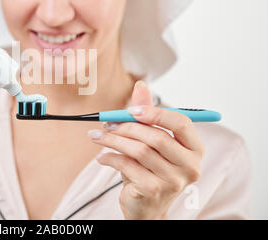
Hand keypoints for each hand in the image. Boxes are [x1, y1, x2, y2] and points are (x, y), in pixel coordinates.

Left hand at [88, 81, 204, 218]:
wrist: (146, 207)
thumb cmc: (150, 169)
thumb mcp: (150, 140)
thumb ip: (147, 113)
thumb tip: (141, 85)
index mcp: (194, 149)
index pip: (181, 123)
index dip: (155, 113)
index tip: (131, 109)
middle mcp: (190, 166)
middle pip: (157, 137)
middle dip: (127, 126)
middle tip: (106, 123)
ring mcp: (174, 181)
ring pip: (139, 150)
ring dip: (113, 140)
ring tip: (97, 136)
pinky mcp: (153, 191)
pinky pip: (127, 166)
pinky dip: (109, 157)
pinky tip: (101, 156)